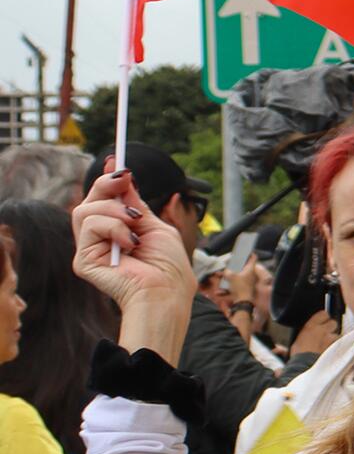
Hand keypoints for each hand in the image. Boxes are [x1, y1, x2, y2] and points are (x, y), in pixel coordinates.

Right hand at [73, 172, 195, 308]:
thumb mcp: (156, 227)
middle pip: (90, 201)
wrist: (167, 293)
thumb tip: (124, 177)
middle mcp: (100, 240)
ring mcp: (90, 250)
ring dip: (114, 210)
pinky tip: (130, 243)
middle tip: (124, 178)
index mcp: (117, 232)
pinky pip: (88, 226)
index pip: (104, 202)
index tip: (115, 160)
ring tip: (135, 224)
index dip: (107, 180)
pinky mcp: (83, 260)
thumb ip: (137, 205)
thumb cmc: (169, 267)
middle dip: (107, 184)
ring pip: (85, 210)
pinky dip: (112, 228)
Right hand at [290, 310, 338, 357]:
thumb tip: (292, 342)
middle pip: (333, 323)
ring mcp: (331, 339)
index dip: (324, 317)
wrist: (305, 367)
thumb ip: (303, 336)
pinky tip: (334, 351)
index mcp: (311, 326)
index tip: (323, 320)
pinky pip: (341, 344)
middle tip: (327, 333)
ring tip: (330, 344)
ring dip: (335, 338)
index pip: (323, 314)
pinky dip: (339, 347)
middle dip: (331, 327)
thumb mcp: (296, 343)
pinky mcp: (337, 348)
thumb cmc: (299, 356)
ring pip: (338, 334)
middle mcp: (322, 330)